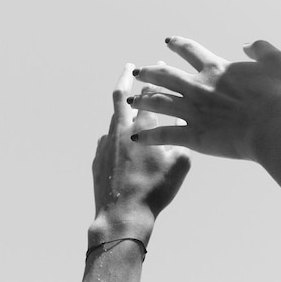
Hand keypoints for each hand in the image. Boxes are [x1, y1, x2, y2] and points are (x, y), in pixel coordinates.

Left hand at [91, 63, 190, 242]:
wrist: (123, 214)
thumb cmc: (156, 190)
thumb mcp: (180, 162)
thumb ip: (182, 137)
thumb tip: (182, 120)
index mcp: (144, 127)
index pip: (150, 94)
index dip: (156, 78)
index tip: (159, 66)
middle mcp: (121, 130)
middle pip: (121, 95)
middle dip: (125, 77)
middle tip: (129, 67)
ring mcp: (106, 143)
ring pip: (113, 118)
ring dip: (122, 108)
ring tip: (129, 105)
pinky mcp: (98, 158)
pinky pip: (106, 139)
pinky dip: (115, 134)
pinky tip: (120, 139)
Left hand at [130, 37, 280, 160]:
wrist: (276, 126)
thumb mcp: (277, 61)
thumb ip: (261, 48)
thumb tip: (247, 44)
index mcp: (216, 68)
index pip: (191, 50)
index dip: (178, 44)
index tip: (168, 41)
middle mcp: (199, 87)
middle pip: (164, 76)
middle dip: (149, 72)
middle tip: (138, 72)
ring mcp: (194, 111)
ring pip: (158, 102)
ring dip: (142, 100)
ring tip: (131, 100)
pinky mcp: (194, 136)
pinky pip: (164, 134)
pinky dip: (148, 136)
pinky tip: (136, 137)